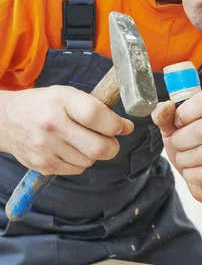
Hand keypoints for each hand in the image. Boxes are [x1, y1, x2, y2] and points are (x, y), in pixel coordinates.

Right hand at [0, 85, 133, 174]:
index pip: (96, 115)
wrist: (6, 121)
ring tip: (84, 141)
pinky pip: (76, 170)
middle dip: (112, 146)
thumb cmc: (44, 105)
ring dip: (94, 154)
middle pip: (98, 147)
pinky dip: (80, 162)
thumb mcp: (66, 94)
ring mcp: (46, 148)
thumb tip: (126, 127)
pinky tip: (71, 149)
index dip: (116, 124)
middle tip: (111, 140)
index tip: (124, 126)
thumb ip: (96, 108)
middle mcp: (52, 125)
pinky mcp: (43, 165)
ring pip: (89, 161)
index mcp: (61, 101)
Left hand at [151, 91, 201, 202]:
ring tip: (185, 159)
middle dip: (181, 141)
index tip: (177, 122)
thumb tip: (166, 106)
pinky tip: (193, 172)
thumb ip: (165, 116)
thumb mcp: (173, 128)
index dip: (186, 112)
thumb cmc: (190, 146)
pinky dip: (191, 175)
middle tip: (178, 145)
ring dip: (185, 160)